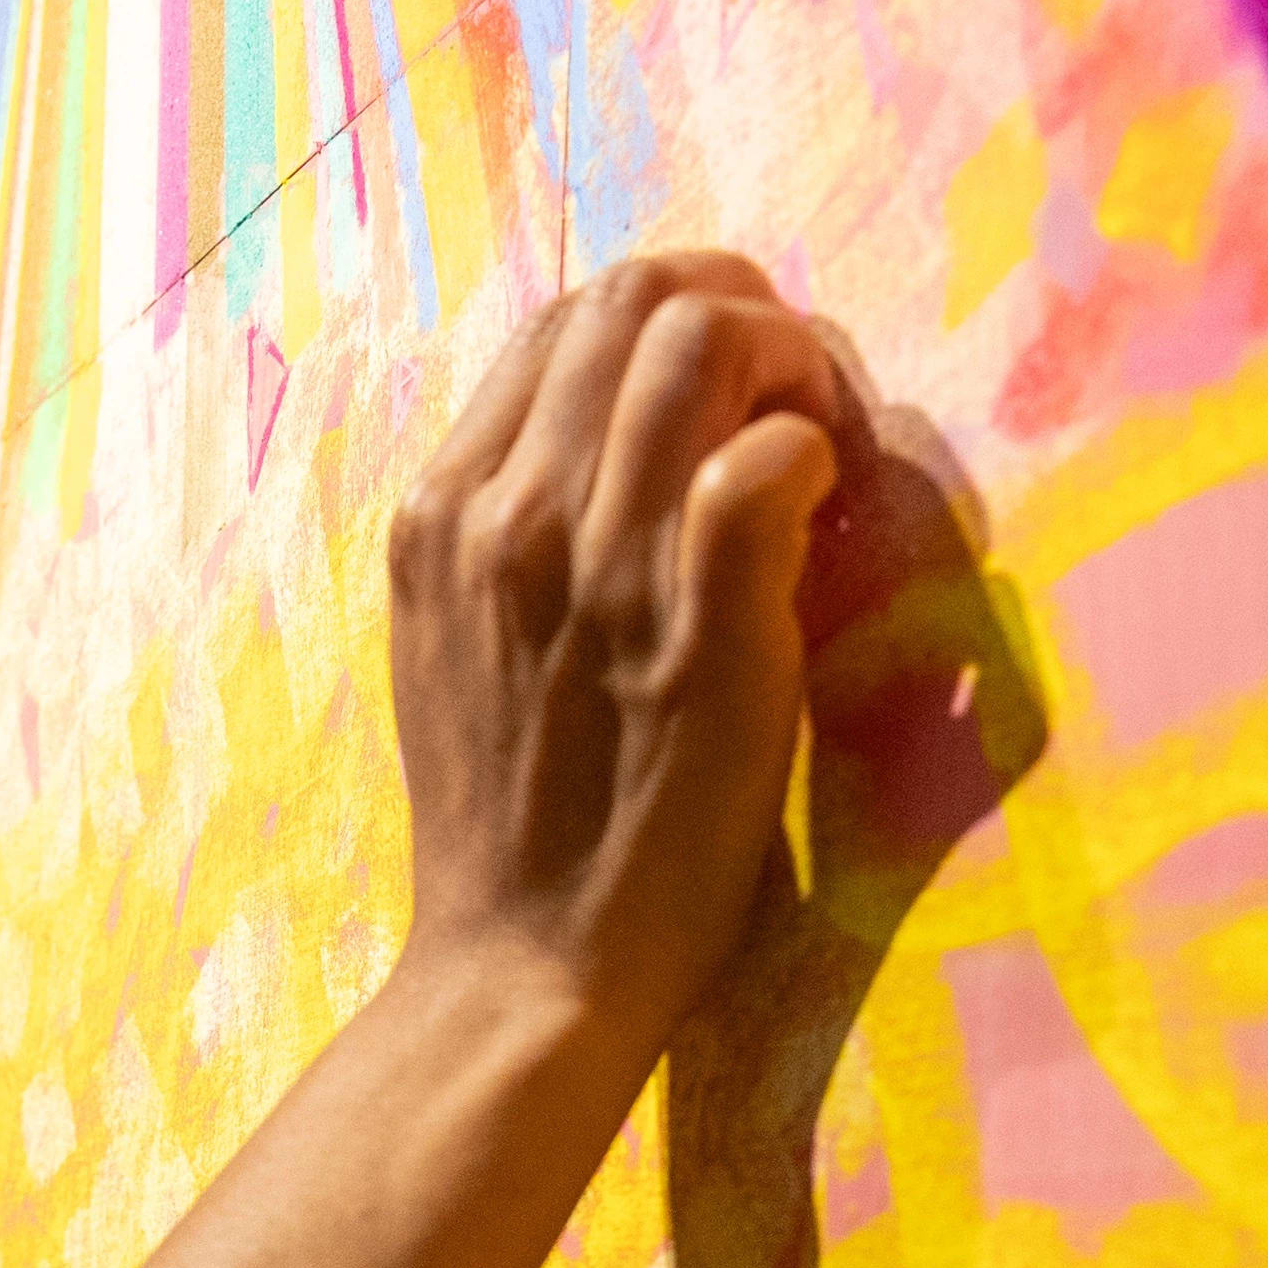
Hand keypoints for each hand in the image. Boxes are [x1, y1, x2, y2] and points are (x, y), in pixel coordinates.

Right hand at [384, 252, 843, 1078]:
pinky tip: (820, 523)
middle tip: (797, 406)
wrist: (524, 972)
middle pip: (639, 295)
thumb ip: (508, 538)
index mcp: (444, 514)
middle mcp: (508, 520)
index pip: (568, 316)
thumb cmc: (510, 830)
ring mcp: (601, 572)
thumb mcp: (458, 650)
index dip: (675, 323)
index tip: (730, 404)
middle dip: (744, 316)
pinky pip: (765, 463)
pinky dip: (815, 457)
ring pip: (704, 344)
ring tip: (822, 452)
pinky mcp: (700, 634)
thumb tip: (604, 448)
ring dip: (797, 369)